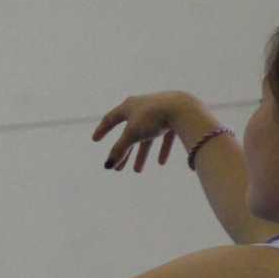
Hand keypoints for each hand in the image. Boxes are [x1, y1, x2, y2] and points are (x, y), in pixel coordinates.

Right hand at [93, 91, 210, 171]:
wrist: (183, 109)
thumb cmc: (153, 117)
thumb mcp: (132, 134)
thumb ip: (119, 150)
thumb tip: (107, 165)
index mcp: (129, 106)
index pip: (111, 118)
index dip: (102, 129)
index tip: (95, 139)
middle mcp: (142, 107)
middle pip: (129, 133)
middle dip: (124, 151)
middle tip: (118, 169)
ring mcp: (159, 112)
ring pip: (147, 136)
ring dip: (141, 154)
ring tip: (138, 171)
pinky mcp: (174, 118)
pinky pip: (165, 136)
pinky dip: (162, 148)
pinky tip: (161, 162)